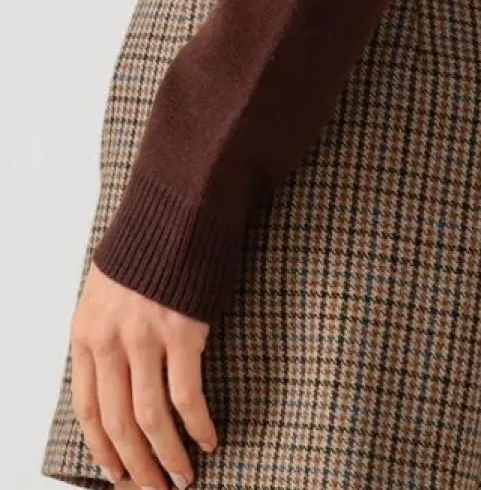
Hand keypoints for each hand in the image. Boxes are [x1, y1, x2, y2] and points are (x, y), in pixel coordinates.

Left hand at [69, 263, 217, 488]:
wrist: (179, 205)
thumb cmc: (148, 246)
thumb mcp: (107, 290)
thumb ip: (106, 335)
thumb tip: (117, 381)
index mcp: (85, 333)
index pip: (88, 409)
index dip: (103, 448)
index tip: (117, 474)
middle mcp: (109, 342)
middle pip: (118, 423)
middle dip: (138, 465)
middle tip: (155, 488)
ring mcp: (146, 337)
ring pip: (150, 417)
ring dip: (168, 454)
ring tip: (183, 476)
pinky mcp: (183, 331)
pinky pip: (186, 394)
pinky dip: (198, 424)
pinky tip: (209, 438)